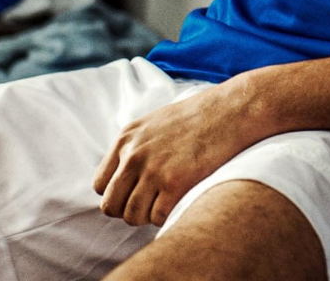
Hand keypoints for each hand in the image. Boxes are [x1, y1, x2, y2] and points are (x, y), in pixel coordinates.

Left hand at [92, 75, 269, 227]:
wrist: (229, 111)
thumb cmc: (196, 118)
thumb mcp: (153, 124)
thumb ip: (134, 148)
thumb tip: (122, 179)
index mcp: (126, 139)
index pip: (100, 185)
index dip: (117, 194)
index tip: (135, 193)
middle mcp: (134, 155)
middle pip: (111, 205)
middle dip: (128, 210)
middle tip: (150, 203)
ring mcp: (153, 170)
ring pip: (132, 216)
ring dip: (147, 216)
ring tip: (165, 202)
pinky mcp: (174, 183)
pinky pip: (157, 218)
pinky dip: (166, 216)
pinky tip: (179, 200)